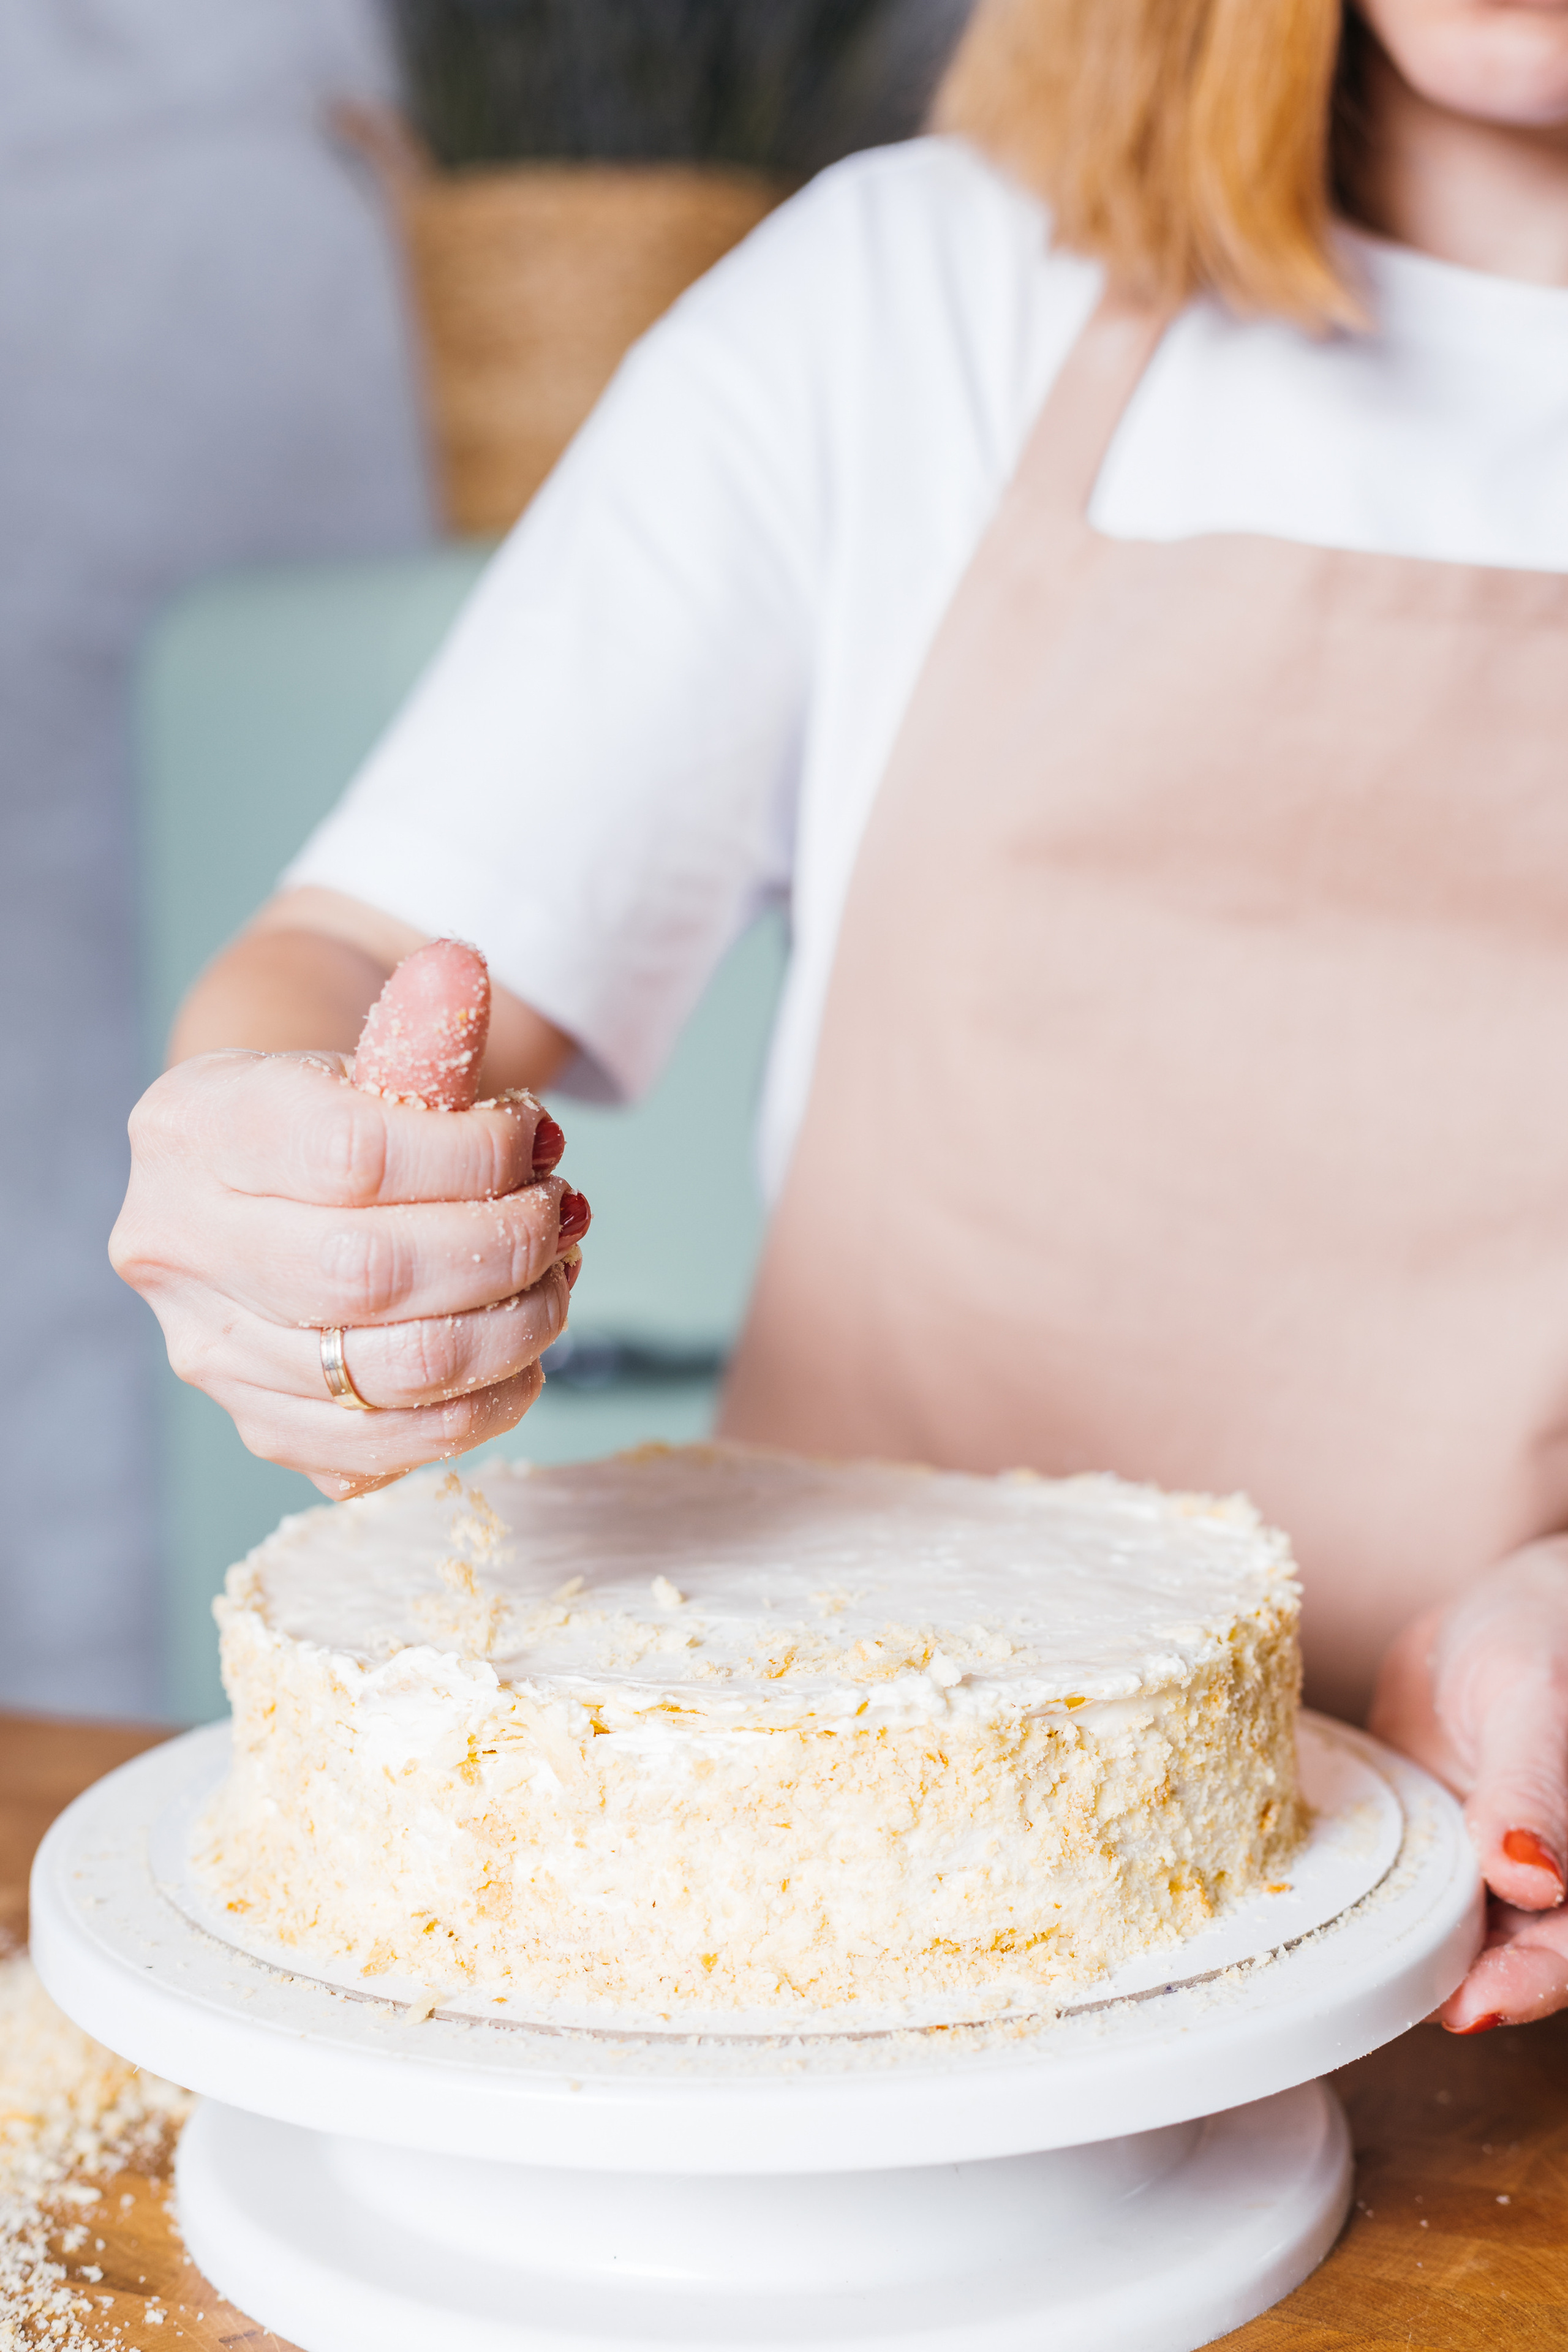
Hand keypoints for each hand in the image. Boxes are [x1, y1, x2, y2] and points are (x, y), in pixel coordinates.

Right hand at [111, 942, 588, 1497]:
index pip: (352, 1153)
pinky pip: (388, 1446)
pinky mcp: (261, 1421)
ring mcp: (208, 1348)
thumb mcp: (371, 1046)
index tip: (533, 1135)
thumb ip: (419, 1019)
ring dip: (513, 1327)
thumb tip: (460, 968)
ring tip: (557, 1273)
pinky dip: (483, 1405)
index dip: (475, 1155)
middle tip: (561, 1210)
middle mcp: (174, 1246)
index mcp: (191, 1126)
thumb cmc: (339, 1108)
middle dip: (504, 1245)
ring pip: (390, 1371)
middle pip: (370, 1273)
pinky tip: (526, 1354)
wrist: (272, 1183)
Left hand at [1369, 1540, 1567, 2028]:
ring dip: (1396, 1952)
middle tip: (1383, 1992)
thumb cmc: (1543, 1638)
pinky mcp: (1423, 1855)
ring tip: (1334, 1965)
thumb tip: (1531, 1876)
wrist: (1491, 1613)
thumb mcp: (1539, 1702)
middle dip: (1448, 1983)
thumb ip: (1534, 1790)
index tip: (1474, 2006)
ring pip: (1445, 1937)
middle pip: (1508, 1959)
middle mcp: (1543, 1882)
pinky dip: (1361, 1903)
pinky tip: (1313, 1907)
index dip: (1530, 1984)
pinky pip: (1395, 1891)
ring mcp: (1479, 1872)